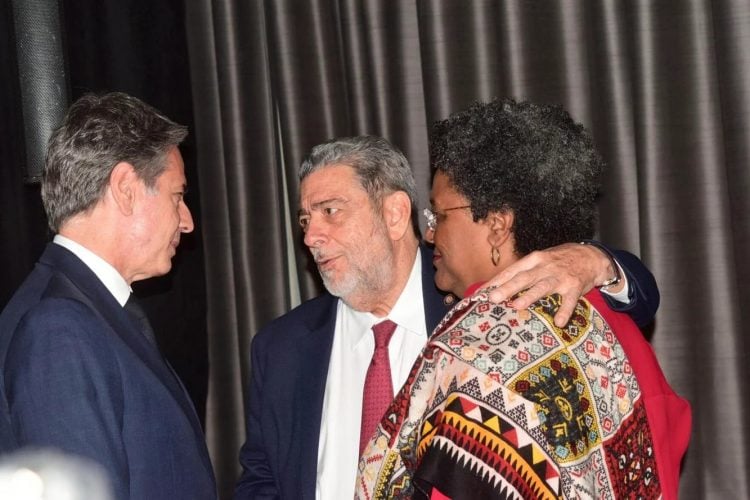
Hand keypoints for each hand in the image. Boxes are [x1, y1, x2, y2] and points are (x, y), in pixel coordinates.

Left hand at [486, 242, 622, 326]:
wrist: (590, 255)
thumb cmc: (558, 261)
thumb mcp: (539, 261)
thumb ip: (521, 273)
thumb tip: (496, 288)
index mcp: (533, 260)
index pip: (511, 271)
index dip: (495, 282)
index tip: (480, 294)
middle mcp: (545, 267)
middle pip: (524, 278)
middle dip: (507, 288)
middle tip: (493, 298)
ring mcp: (560, 277)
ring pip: (542, 286)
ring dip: (529, 296)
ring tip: (517, 306)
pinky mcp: (575, 286)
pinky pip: (569, 301)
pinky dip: (564, 311)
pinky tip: (559, 322)